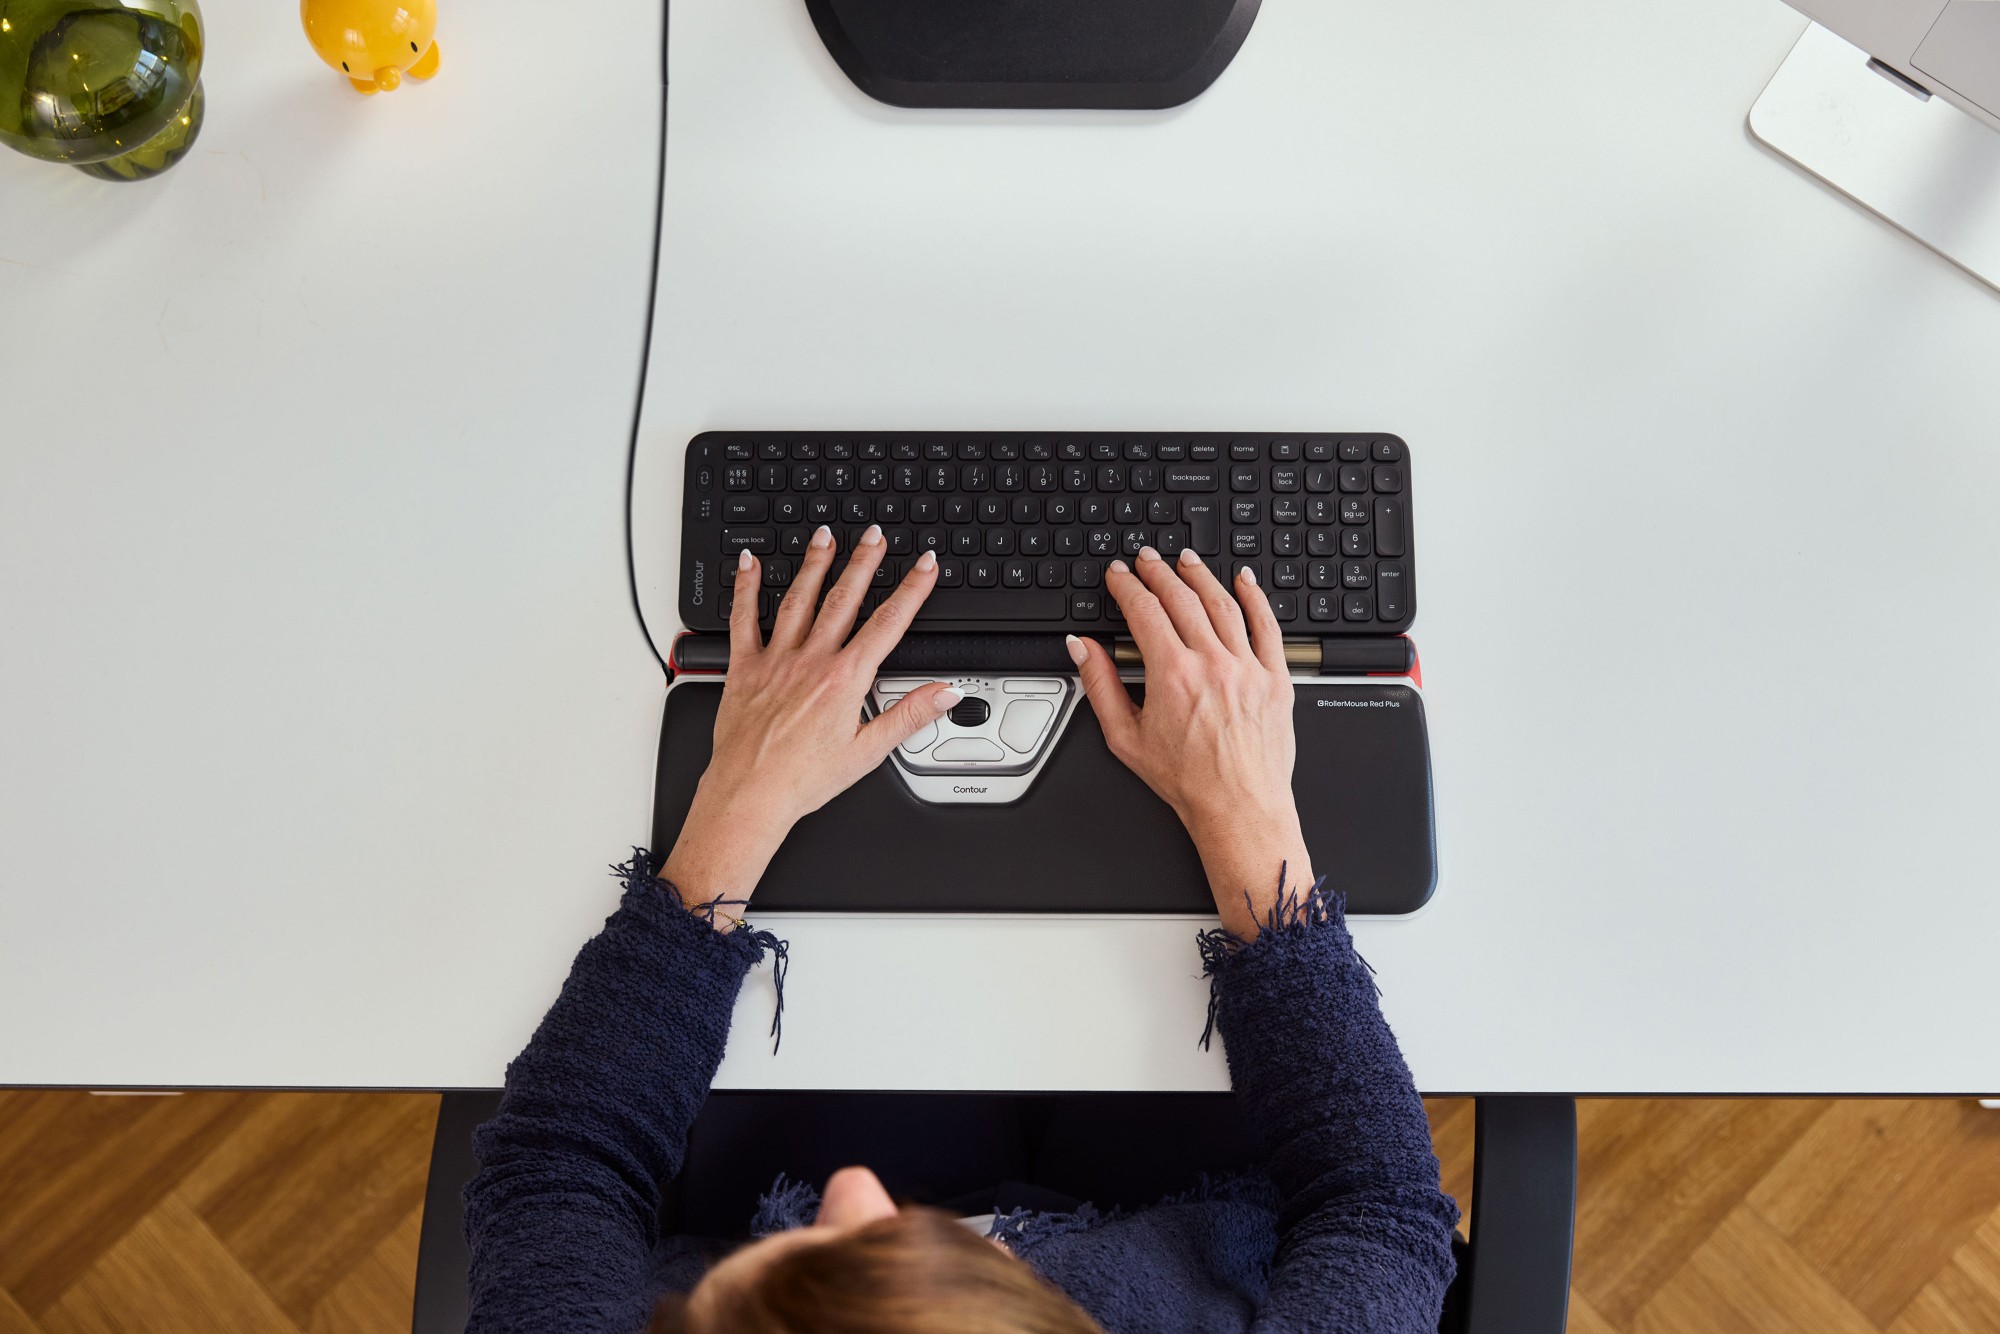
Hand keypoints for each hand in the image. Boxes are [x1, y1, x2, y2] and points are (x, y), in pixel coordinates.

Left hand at [662, 525, 958, 914]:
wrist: (749, 795)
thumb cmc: (803, 779)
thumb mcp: (868, 752)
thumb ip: (910, 715)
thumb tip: (946, 693)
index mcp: (845, 680)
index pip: (888, 623)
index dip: (912, 590)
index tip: (925, 565)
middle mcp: (811, 661)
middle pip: (844, 599)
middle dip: (864, 562)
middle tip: (876, 534)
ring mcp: (776, 659)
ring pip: (799, 599)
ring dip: (815, 564)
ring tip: (826, 536)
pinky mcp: (744, 667)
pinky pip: (743, 619)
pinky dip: (746, 588)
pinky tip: (750, 563)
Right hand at [1068, 547, 1309, 937]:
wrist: (1239, 808)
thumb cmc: (1188, 781)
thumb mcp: (1126, 737)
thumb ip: (1100, 685)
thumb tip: (1083, 649)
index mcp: (1173, 675)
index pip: (1145, 611)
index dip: (1127, 586)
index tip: (1120, 576)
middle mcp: (1212, 664)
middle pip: (1182, 599)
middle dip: (1159, 573)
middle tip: (1147, 560)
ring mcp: (1248, 668)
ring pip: (1223, 604)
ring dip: (1201, 576)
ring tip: (1186, 561)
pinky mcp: (1276, 678)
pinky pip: (1268, 626)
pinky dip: (1256, 598)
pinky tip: (1245, 581)